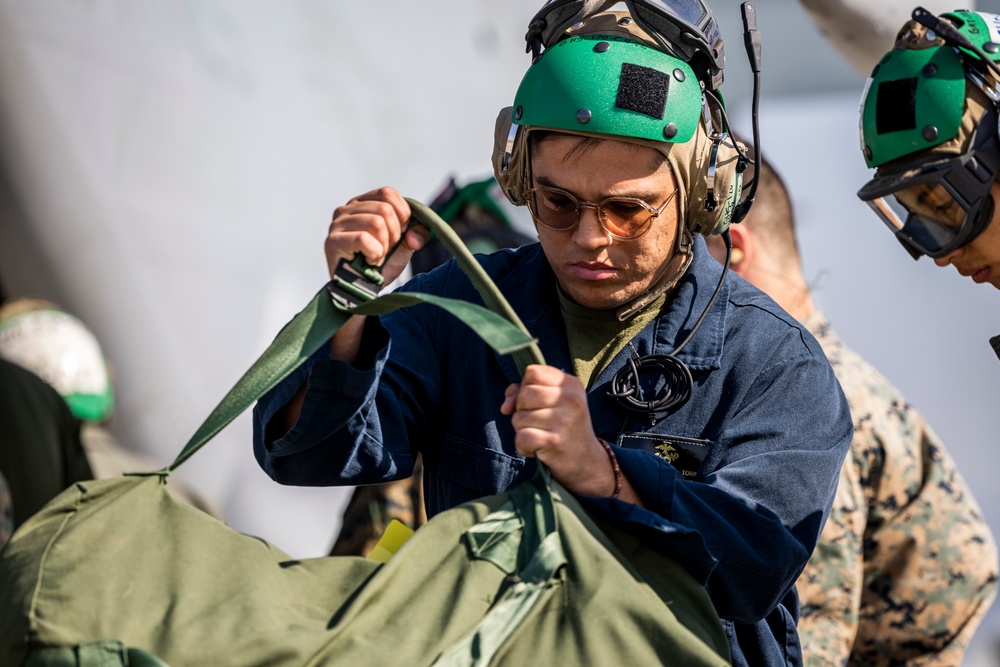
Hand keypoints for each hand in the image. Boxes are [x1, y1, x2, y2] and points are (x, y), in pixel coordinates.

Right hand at [326, 186, 429, 286]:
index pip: (387, 193)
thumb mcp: (404, 247)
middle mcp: (347, 209)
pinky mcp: (332, 241)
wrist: (363, 293)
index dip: (402, 215)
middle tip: (385, 250)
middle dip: (394, 235)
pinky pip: (363, 238)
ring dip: (384, 246)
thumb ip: (416, 234)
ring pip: (376, 222)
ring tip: (376, 257)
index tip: (398, 235)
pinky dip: (374, 253)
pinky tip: (370, 262)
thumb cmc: (380, 267)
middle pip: (384, 209)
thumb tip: (415, 233)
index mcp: (363, 203)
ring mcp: (337, 224)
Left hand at [500, 364, 617, 497]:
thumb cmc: (564, 427)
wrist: (586, 462)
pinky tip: (537, 448)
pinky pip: (521, 438)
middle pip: (524, 394)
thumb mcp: (554, 402)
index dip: (526, 386)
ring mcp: (564, 421)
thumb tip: (506, 406)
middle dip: (521, 409)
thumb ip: (525, 392)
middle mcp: (571, 400)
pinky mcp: (555, 442)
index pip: (532, 372)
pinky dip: (523, 446)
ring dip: (522, 429)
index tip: (535, 401)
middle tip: (537, 421)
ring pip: (519, 417)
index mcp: (571, 384)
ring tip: (540, 435)